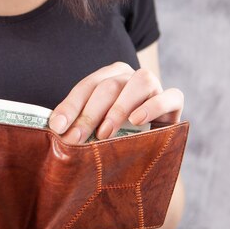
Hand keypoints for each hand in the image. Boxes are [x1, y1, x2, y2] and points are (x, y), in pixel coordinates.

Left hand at [48, 62, 183, 142]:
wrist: (150, 152)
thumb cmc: (116, 137)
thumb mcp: (94, 130)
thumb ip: (77, 124)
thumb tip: (55, 129)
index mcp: (108, 77)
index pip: (86, 87)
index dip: (70, 107)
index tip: (57, 128)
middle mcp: (130, 77)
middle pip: (108, 87)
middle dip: (89, 114)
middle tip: (75, 139)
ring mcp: (154, 86)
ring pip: (140, 82)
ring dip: (119, 108)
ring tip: (105, 133)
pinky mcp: (174, 102)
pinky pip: (169, 96)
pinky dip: (152, 107)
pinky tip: (137, 121)